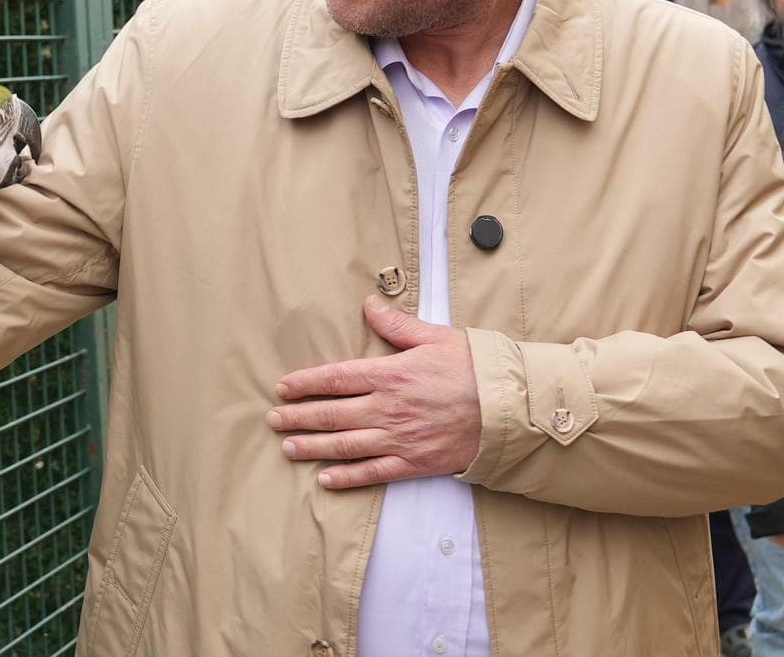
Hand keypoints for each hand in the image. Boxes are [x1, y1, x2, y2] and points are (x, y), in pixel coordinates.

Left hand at [266, 296, 481, 489]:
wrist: (509, 410)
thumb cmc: (475, 368)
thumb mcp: (436, 336)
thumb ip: (397, 324)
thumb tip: (368, 304)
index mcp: (390, 374)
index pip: (336, 378)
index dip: (305, 384)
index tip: (282, 388)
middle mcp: (388, 408)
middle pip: (332, 414)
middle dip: (298, 417)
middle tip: (273, 420)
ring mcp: (399, 438)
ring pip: (345, 445)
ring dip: (313, 447)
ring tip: (288, 448)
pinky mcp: (414, 462)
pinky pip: (373, 472)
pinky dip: (347, 477)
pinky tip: (325, 479)